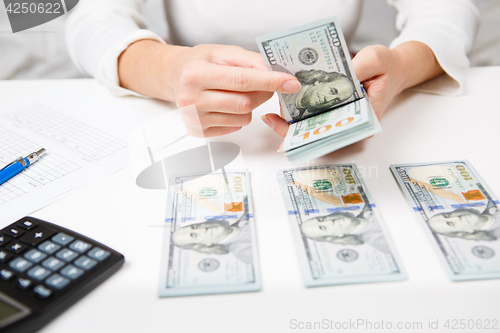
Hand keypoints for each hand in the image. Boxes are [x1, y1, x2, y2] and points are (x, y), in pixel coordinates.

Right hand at [118, 41, 299, 136]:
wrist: (175, 77)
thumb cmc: (200, 63)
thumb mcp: (222, 52)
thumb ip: (249, 60)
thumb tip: (273, 73)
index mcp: (195, 74)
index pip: (241, 80)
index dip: (270, 81)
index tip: (291, 83)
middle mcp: (191, 99)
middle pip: (244, 103)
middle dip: (263, 94)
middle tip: (266, 85)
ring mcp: (194, 119)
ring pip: (242, 118)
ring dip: (250, 106)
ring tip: (236, 93)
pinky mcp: (199, 132)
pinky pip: (234, 127)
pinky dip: (238, 116)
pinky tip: (226, 104)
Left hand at [261, 41, 443, 137]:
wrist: (395, 67)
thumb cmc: (388, 67)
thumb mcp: (376, 60)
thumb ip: (358, 67)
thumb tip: (336, 75)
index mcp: (363, 119)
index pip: (333, 134)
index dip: (309, 136)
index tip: (291, 135)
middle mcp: (349, 122)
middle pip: (318, 134)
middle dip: (293, 131)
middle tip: (271, 121)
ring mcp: (340, 117)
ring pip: (312, 126)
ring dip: (291, 122)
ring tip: (270, 115)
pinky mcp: (333, 108)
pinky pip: (313, 113)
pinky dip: (298, 110)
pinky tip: (282, 104)